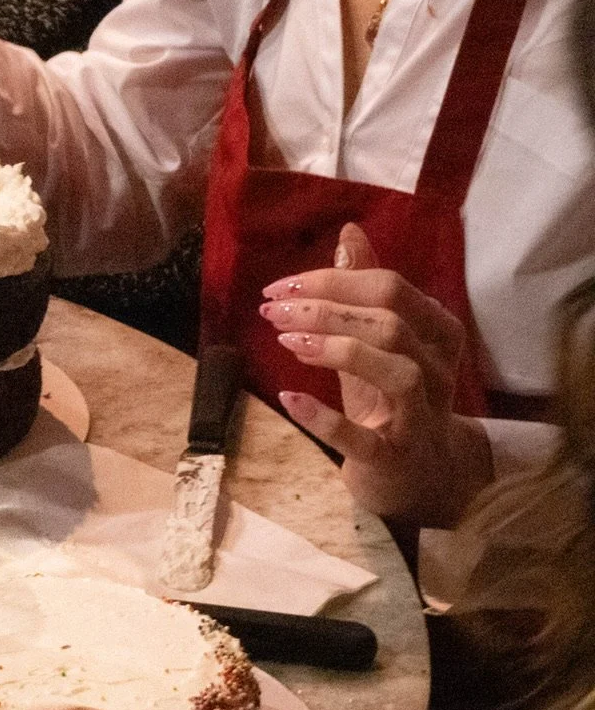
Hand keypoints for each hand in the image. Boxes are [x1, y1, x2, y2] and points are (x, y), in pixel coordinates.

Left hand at [262, 223, 492, 527]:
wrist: (420, 476)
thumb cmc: (391, 400)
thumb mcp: (378, 341)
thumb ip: (364, 290)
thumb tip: (349, 233)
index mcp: (437, 332)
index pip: (390, 288)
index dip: (331, 281)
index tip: (277, 289)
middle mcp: (438, 368)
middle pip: (389, 322)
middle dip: (323, 310)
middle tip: (271, 312)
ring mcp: (421, 415)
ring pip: (394, 368)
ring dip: (334, 348)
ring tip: (285, 342)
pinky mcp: (395, 457)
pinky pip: (362, 437)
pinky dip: (323, 417)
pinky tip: (290, 398)